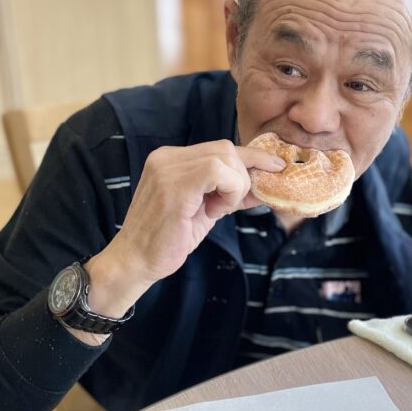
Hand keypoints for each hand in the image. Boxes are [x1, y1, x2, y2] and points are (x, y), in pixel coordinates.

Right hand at [83, 140, 284, 320]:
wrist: (135, 262)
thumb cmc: (168, 240)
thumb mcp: (206, 210)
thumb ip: (230, 193)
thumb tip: (264, 184)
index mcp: (171, 159)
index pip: (220, 148)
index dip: (252, 157)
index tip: (276, 168)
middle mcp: (167, 157)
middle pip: (226, 149)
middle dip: (243, 176)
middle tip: (229, 206)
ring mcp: (168, 168)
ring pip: (226, 158)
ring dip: (234, 187)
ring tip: (216, 210)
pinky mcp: (174, 186)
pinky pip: (218, 172)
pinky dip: (228, 192)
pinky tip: (214, 212)